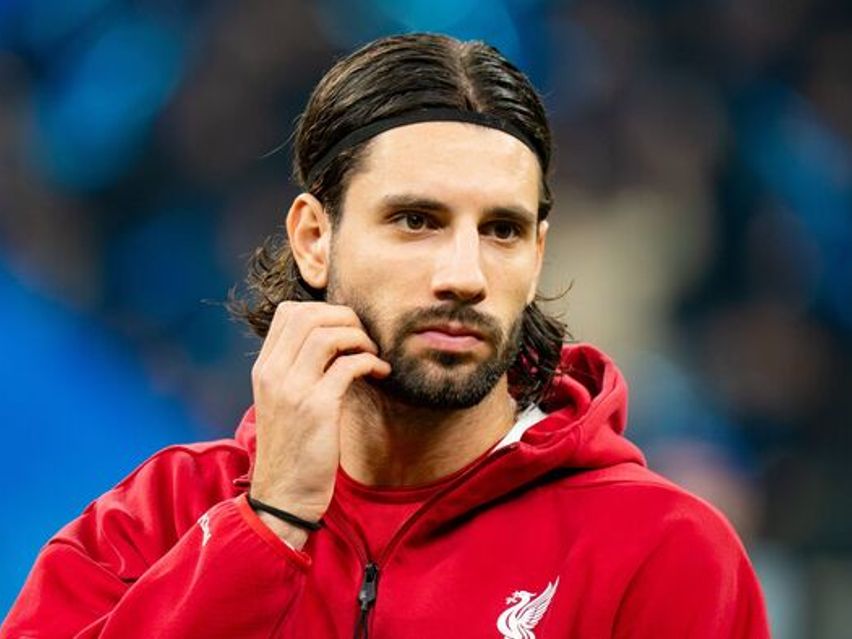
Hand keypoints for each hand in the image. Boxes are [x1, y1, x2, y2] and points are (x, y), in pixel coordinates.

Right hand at [249, 302, 389, 545]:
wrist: (284, 495)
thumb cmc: (292, 449)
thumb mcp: (284, 403)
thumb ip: (298, 371)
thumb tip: (334, 341)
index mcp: (264, 369)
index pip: (289, 312)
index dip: (325, 310)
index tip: (346, 330)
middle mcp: (273, 373)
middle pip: (309, 314)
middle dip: (345, 317)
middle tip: (364, 338)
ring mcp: (293, 389)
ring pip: (328, 334)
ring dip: (359, 338)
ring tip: (372, 354)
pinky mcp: (318, 408)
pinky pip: (348, 366)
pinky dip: (371, 362)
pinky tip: (380, 372)